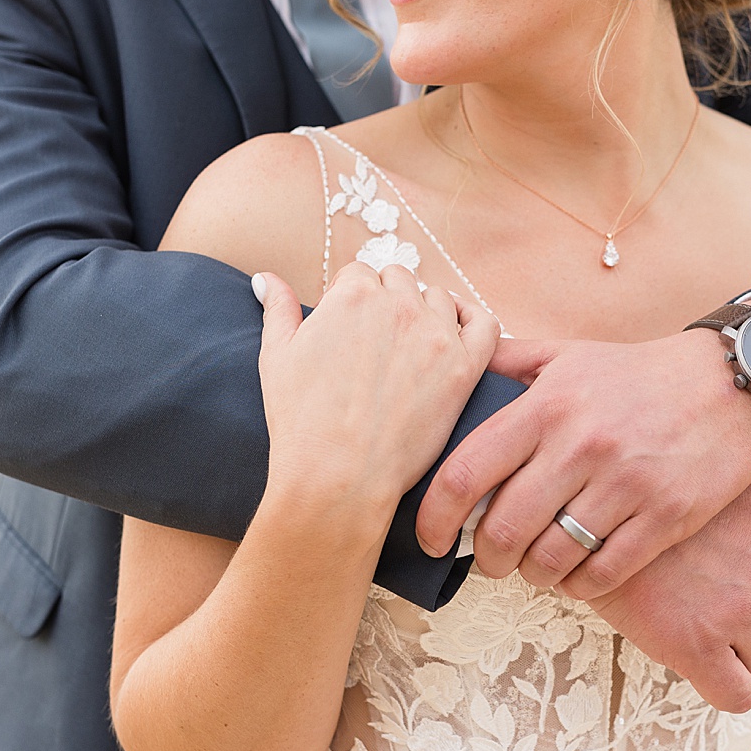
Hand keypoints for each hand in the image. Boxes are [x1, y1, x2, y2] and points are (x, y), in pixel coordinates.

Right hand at [255, 263, 497, 507]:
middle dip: (387, 303)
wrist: (338, 476)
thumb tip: (266, 278)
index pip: (359, 275)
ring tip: (411, 346)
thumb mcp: (277, 357)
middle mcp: (397, 304)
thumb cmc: (301, 422)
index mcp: (352, 294)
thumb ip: (277, 310)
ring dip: (426, 312)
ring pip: (439, 299)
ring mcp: (435, 334)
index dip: (351, 301)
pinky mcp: (463, 368)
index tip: (349, 331)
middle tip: (377, 345)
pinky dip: (474, 321)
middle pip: (399, 281)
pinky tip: (459, 334)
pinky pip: (484, 325)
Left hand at [414, 329, 750, 598]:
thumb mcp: (568, 355)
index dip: (433, 517)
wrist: (733, 382)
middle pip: (503, 531)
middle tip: (490, 559)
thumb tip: (452, 367)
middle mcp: (581, 444)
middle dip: (486, 558)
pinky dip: (579, 584)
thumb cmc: (638, 374)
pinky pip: (604, 574)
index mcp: (546, 406)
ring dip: (532, 574)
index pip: (464, 472)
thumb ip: (508, 364)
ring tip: (535, 565)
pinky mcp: (667, 516)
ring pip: (551, 560)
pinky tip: (577, 571)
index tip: (430, 537)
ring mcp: (627, 484)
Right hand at [587, 476, 750, 712]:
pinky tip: (697, 661)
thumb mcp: (745, 491)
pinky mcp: (698, 646)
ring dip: (745, 665)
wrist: (595, 526)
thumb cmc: (673, 508)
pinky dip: (721, 689)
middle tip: (733, 624)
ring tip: (710, 636)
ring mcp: (736, 611)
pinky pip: (737, 697)